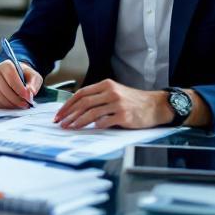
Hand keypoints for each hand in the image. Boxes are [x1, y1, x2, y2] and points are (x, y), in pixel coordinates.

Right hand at [0, 60, 42, 108]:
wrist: (14, 77)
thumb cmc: (24, 76)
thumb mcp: (33, 76)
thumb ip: (34, 83)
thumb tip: (30, 92)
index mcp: (6, 65)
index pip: (10, 76)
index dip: (19, 88)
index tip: (28, 97)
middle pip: (4, 89)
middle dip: (16, 99)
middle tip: (26, 104)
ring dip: (11, 104)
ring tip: (20, 106)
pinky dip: (4, 107)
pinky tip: (13, 106)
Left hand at [52, 79, 170, 128]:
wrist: (155, 105)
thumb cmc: (133, 100)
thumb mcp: (115, 92)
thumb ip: (98, 97)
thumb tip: (76, 108)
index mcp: (106, 85)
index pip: (81, 94)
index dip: (68, 105)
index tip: (59, 114)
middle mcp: (111, 92)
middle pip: (83, 103)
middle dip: (69, 115)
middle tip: (61, 123)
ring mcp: (117, 103)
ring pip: (91, 113)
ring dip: (78, 122)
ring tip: (70, 128)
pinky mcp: (124, 115)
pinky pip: (104, 122)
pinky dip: (95, 126)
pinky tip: (89, 129)